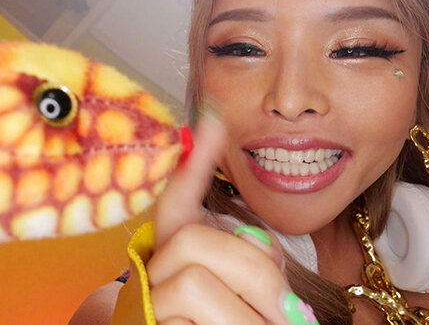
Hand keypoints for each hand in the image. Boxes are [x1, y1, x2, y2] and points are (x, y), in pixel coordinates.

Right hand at [148, 113, 316, 324]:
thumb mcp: (248, 308)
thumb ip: (254, 281)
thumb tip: (282, 284)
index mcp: (179, 261)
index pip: (178, 203)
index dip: (193, 165)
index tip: (215, 123)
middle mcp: (150, 276)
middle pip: (194, 240)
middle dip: (254, 275)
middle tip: (287, 320)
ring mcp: (141, 304)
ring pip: (194, 279)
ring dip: (246, 316)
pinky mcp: (142, 324)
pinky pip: (184, 318)